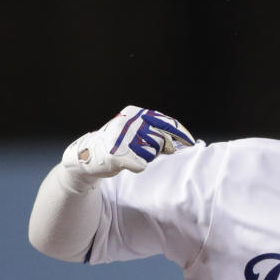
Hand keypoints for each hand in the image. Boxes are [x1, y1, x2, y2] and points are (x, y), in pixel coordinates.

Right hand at [61, 105, 194, 184]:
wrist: (88, 155)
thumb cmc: (116, 144)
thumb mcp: (135, 132)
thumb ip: (154, 134)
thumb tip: (176, 143)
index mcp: (135, 113)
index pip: (165, 121)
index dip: (180, 132)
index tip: (191, 141)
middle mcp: (130, 122)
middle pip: (161, 140)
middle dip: (159, 148)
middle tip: (147, 151)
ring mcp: (124, 138)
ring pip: (152, 153)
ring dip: (146, 157)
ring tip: (132, 154)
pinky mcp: (119, 154)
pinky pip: (141, 164)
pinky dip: (137, 166)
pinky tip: (129, 163)